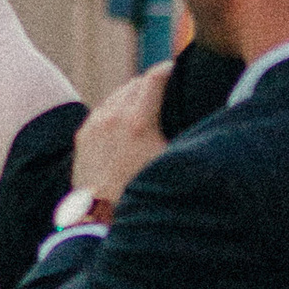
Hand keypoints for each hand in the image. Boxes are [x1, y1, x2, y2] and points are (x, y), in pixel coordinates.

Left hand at [71, 63, 171, 210]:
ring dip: (133, 95)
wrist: (100, 219)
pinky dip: (116, 108)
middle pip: (136, 83)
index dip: (169, 70)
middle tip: (167, 88)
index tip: (178, 69)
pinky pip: (103, 109)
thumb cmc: (143, 194)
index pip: (155, 78)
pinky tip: (125, 120)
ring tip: (147, 104)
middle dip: (152, 83)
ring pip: (118, 95)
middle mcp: (114, 117)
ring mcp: (95, 124)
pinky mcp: (83, 135)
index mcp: (138, 121)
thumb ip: (181, 135)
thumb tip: (206, 125)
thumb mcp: (171, 164)